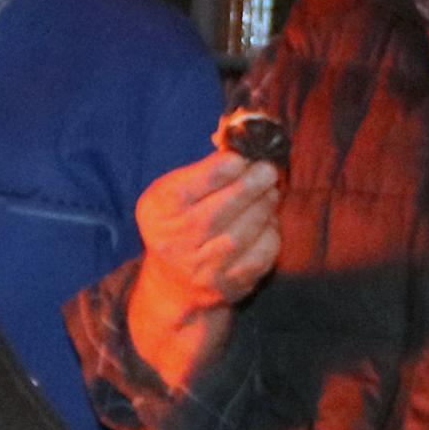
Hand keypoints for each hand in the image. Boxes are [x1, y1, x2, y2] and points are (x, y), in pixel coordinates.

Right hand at [127, 143, 282, 386]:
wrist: (175, 283)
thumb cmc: (181, 221)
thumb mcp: (174, 190)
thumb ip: (204, 169)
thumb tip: (244, 143)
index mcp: (158, 212)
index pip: (184, 192)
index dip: (215, 173)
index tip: (238, 158)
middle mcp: (174, 243)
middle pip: (214, 215)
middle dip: (247, 188)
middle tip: (267, 170)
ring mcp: (201, 269)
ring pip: (239, 237)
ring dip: (263, 209)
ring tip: (270, 192)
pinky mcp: (228, 286)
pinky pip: (258, 258)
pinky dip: (270, 235)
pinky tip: (268, 222)